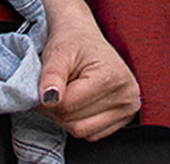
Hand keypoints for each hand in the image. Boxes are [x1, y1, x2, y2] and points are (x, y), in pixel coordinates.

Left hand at [37, 14, 139, 140]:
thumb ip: (51, 75)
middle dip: (57, 110)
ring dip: (66, 117)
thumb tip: (48, 99)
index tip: (41, 87)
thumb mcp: (58, 52)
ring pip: (82, 132)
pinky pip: (92, 134)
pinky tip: (80, 100)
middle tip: (53, 88)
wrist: (84, 35)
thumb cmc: (72, 41)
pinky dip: (79, 121)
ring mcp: (129, 107)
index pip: (69, 106)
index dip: (47, 100)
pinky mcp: (125, 117)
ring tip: (67, 92)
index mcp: (113, 76)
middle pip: (76, 124)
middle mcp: (128, 94)